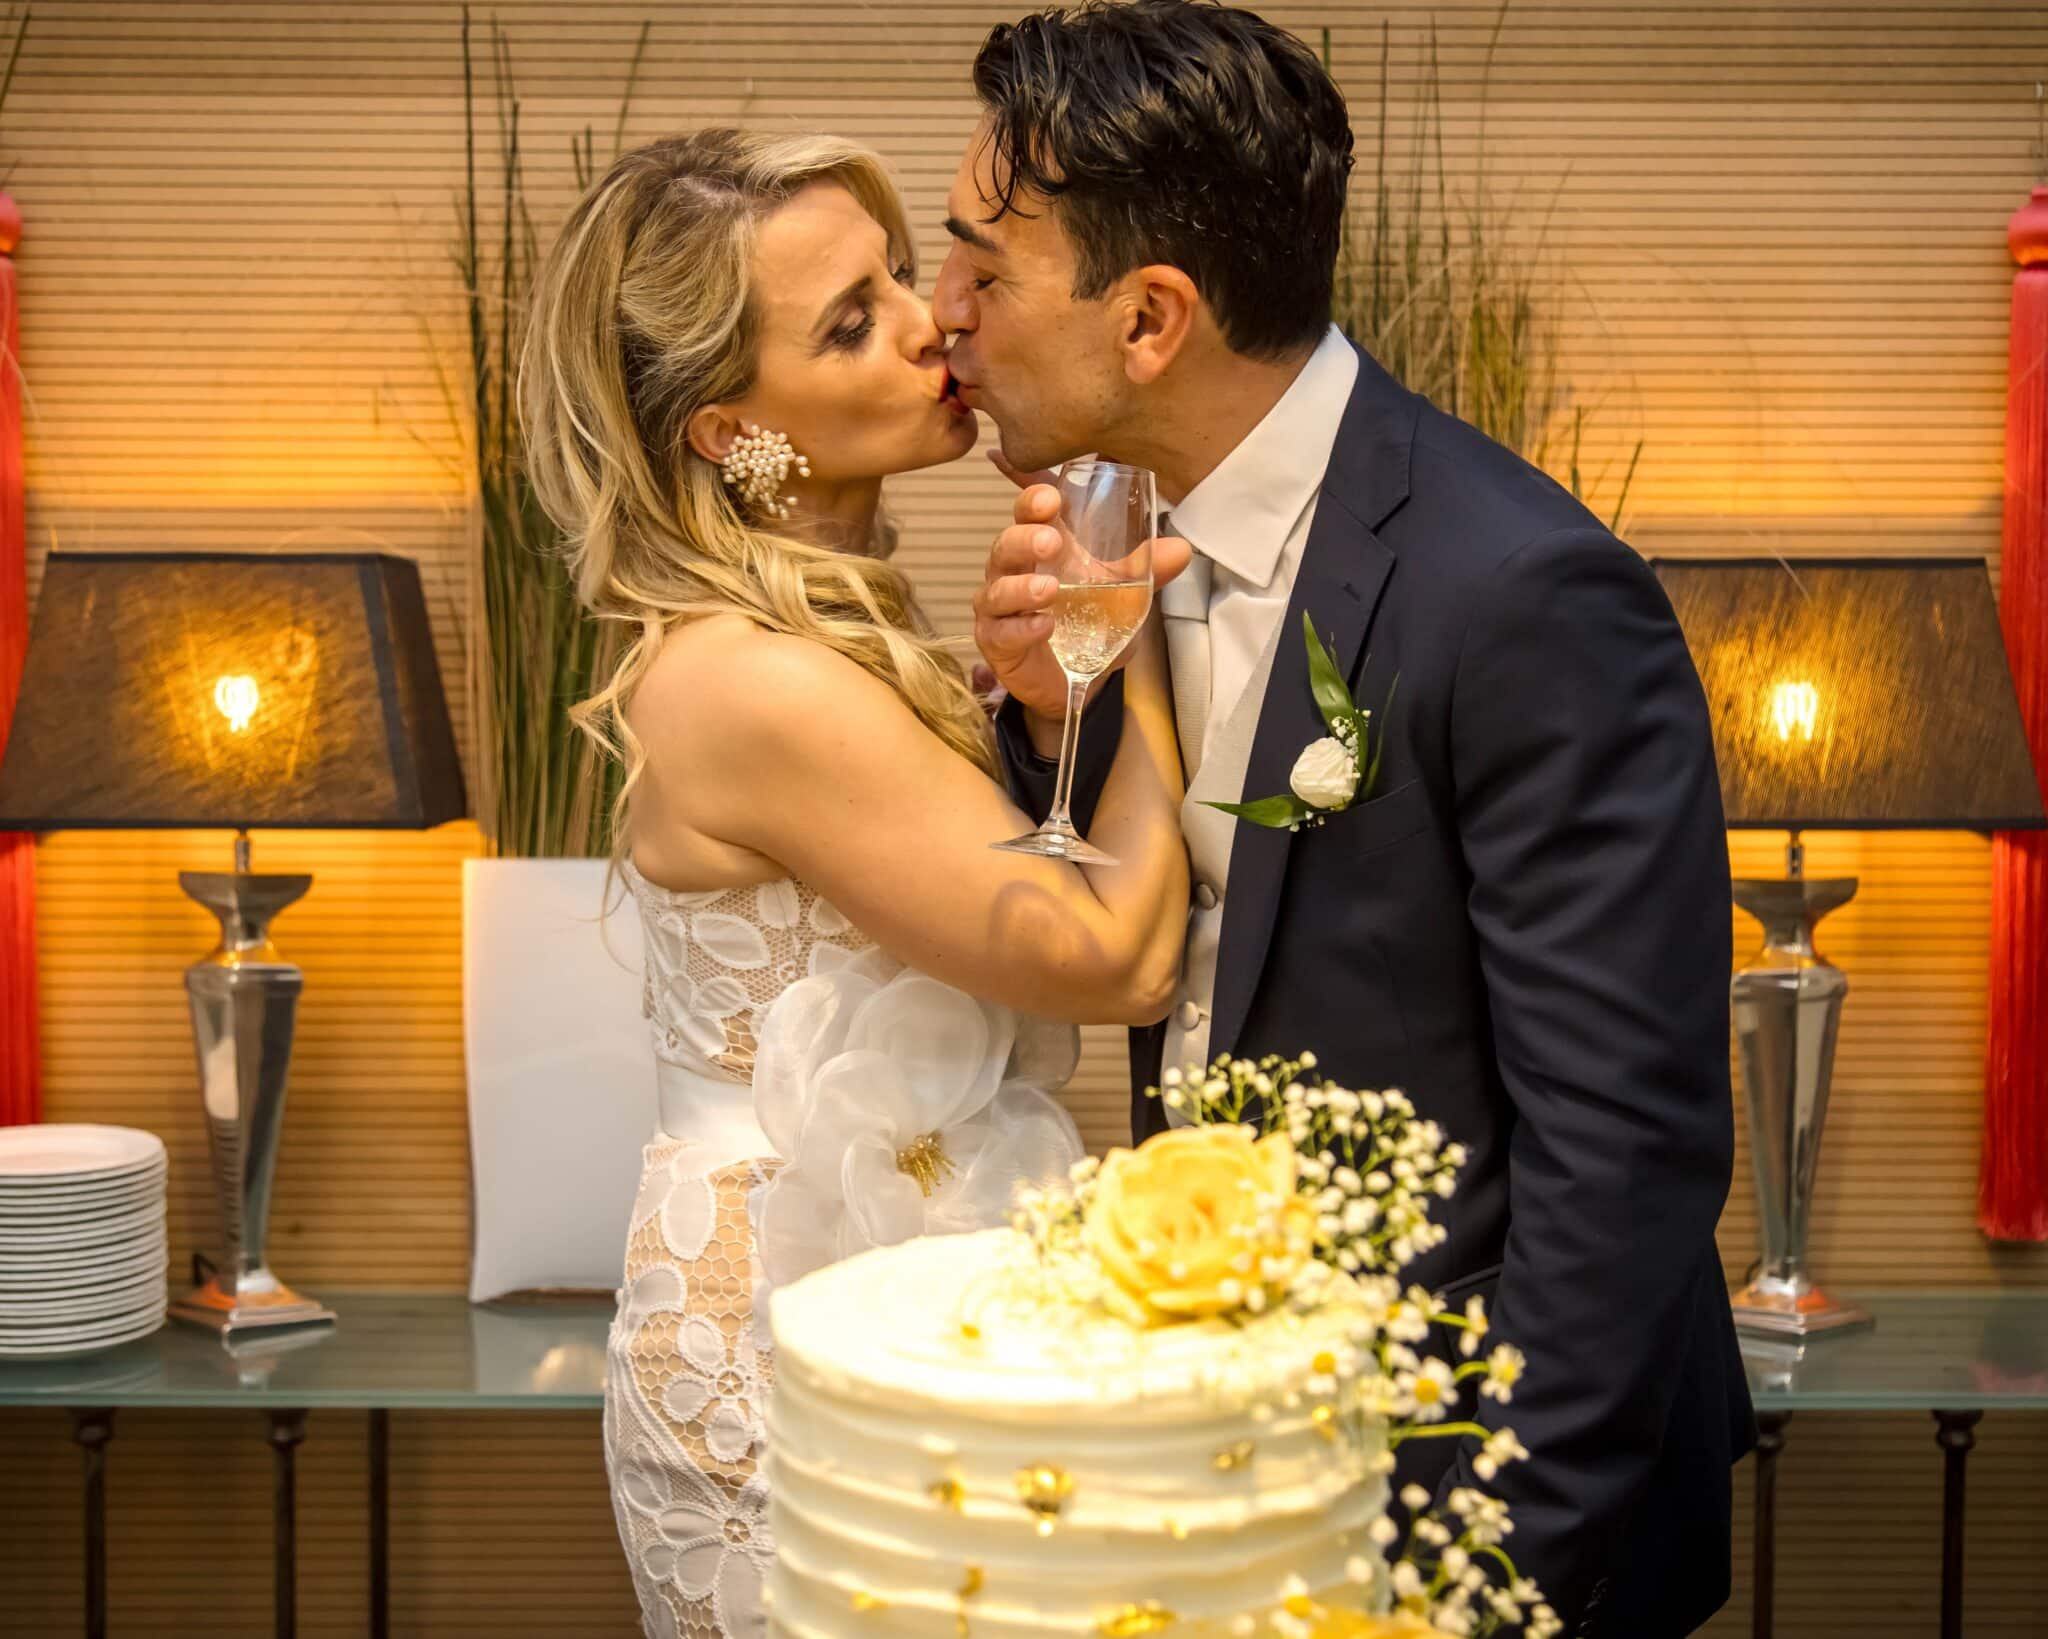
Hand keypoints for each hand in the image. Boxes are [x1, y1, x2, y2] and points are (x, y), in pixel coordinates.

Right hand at [971, 451, 1191, 724]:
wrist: (1079, 678)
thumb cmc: (1092, 621)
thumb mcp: (1126, 593)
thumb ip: (1148, 570)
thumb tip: (1181, 548)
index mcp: (1043, 543)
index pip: (1029, 508)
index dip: (1030, 491)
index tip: (1048, 492)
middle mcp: (1015, 568)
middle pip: (1006, 541)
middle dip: (1026, 535)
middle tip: (1052, 539)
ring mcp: (1000, 605)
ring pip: (998, 585)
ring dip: (1022, 585)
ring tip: (1050, 588)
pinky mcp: (995, 641)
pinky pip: (1000, 630)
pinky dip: (1022, 627)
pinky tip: (1044, 626)